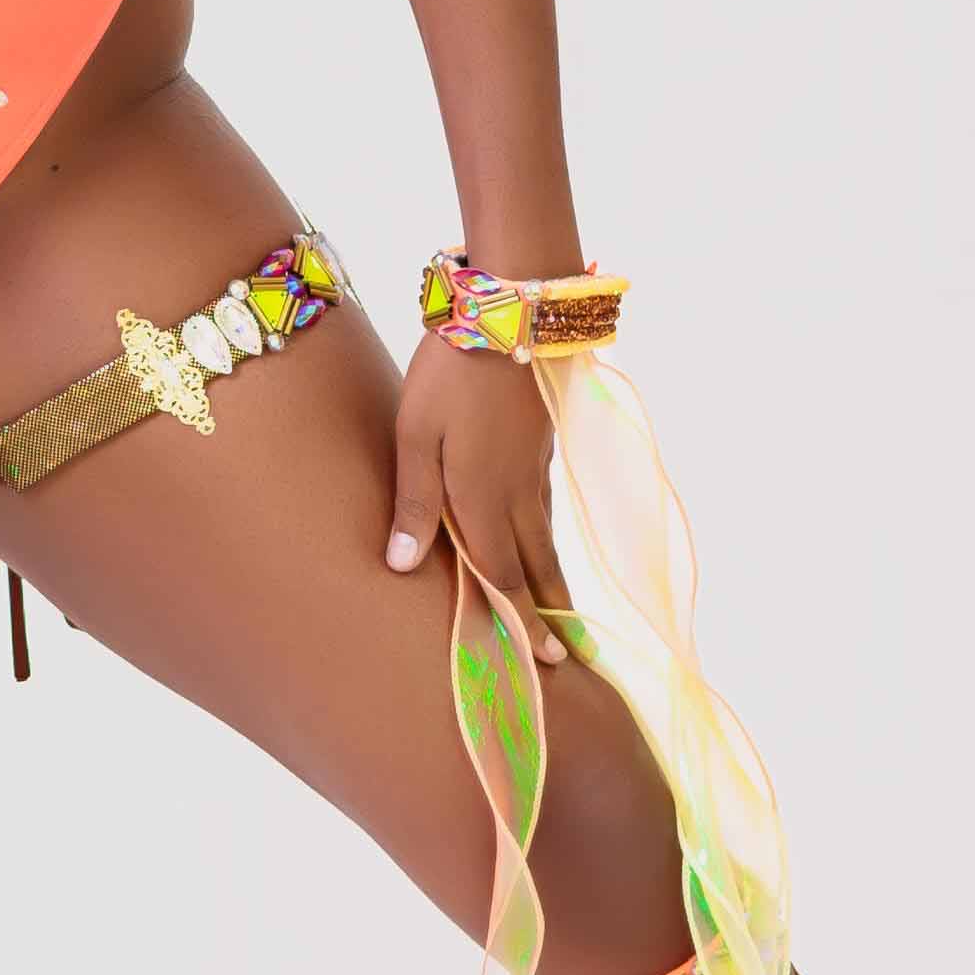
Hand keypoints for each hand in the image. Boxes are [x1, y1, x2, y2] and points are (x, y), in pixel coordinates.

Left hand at [384, 336, 580, 658]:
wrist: (509, 311)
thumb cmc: (449, 373)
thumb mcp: (414, 435)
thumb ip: (413, 501)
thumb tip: (403, 566)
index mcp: (483, 498)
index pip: (502, 575)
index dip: (519, 622)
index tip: (540, 662)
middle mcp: (517, 493)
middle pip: (537, 565)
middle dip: (551, 614)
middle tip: (572, 659)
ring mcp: (535, 468)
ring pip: (546, 536)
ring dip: (553, 578)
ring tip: (561, 611)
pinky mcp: (541, 445)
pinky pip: (546, 506)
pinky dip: (548, 536)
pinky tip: (542, 539)